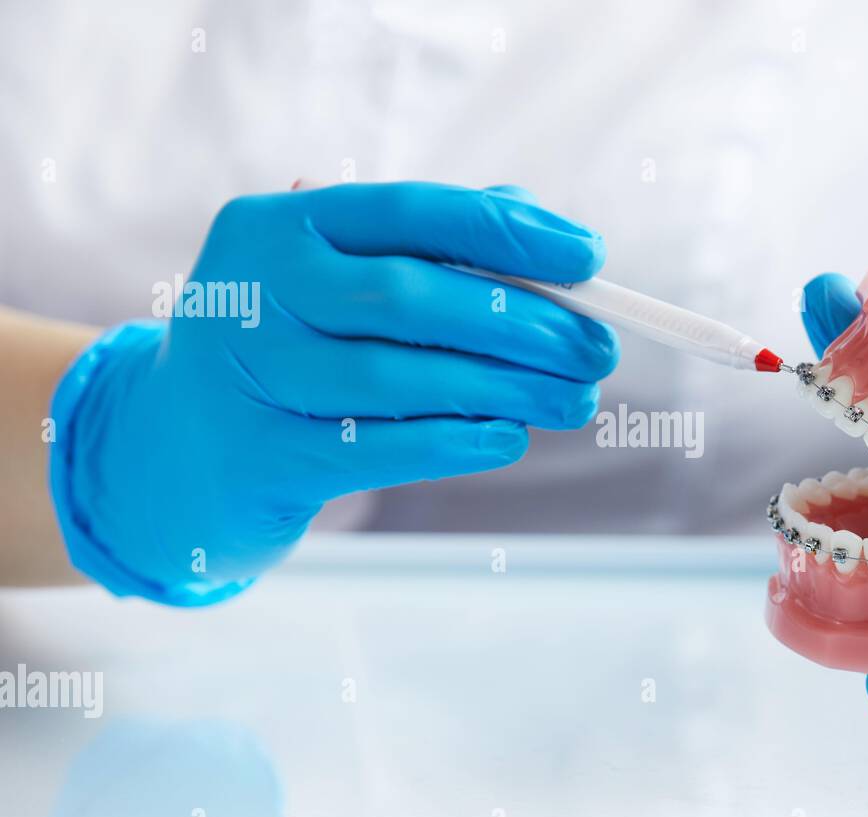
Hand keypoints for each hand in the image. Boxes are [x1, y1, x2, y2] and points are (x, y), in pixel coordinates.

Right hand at [49, 182, 617, 604]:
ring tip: (572, 400)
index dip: (510, 233)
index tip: (591, 258)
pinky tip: (508, 438)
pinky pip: (380, 449)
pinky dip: (456, 442)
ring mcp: (248, 376)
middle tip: (597, 350)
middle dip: (522, 325)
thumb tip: (550, 239)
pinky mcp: (261, 457)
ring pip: (400, 380)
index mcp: (279, 226)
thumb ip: (431, 251)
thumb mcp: (336, 282)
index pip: (411, 212)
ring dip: (506, 391)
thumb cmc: (290, 348)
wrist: (174, 449)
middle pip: (411, 297)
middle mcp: (254, 291)